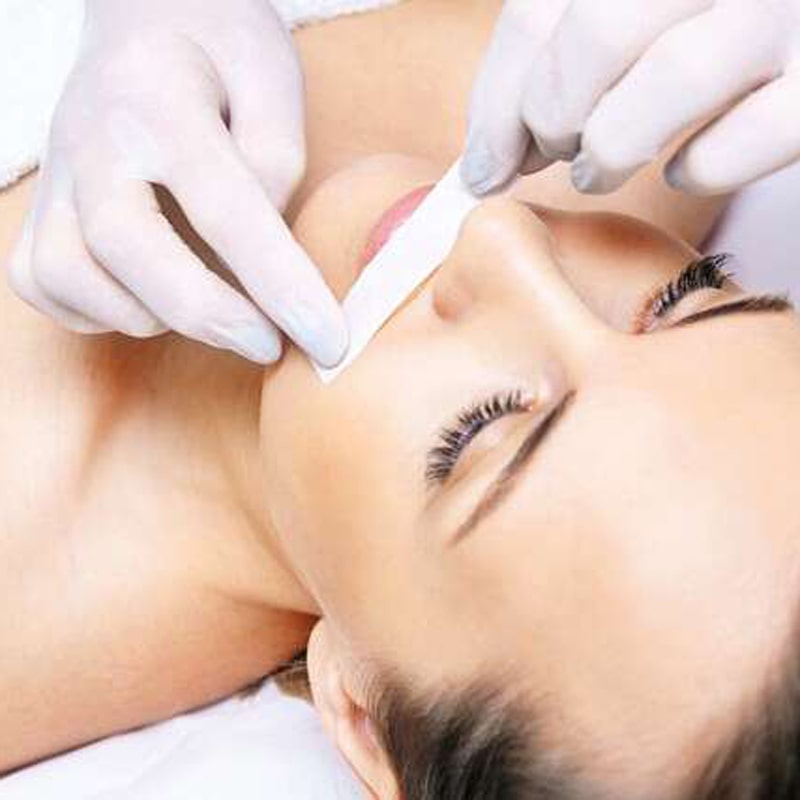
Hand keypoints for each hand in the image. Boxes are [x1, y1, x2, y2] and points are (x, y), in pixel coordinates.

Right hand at [8, 0, 346, 365]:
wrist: (144, 13)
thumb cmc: (218, 44)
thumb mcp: (273, 76)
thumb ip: (276, 159)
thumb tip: (261, 253)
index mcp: (159, 100)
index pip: (226, 208)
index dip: (282, 287)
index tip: (328, 343)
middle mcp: (91, 139)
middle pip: (126, 247)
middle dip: (207, 314)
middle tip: (269, 346)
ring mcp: (55, 173)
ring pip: (69, 273)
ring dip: (148, 314)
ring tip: (209, 309)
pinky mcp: (40, 203)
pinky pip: (41, 281)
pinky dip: (94, 311)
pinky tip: (147, 298)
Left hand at [463, 0, 799, 196]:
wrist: (796, 25)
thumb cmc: (697, 22)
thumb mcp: (624, 13)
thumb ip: (550, 57)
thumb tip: (486, 162)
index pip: (539, 10)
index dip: (498, 102)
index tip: (486, 166)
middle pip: (596, 37)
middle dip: (553, 118)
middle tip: (557, 150)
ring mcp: (786, 11)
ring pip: (670, 80)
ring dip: (611, 149)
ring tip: (599, 168)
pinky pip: (748, 138)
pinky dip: (701, 168)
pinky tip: (686, 168)